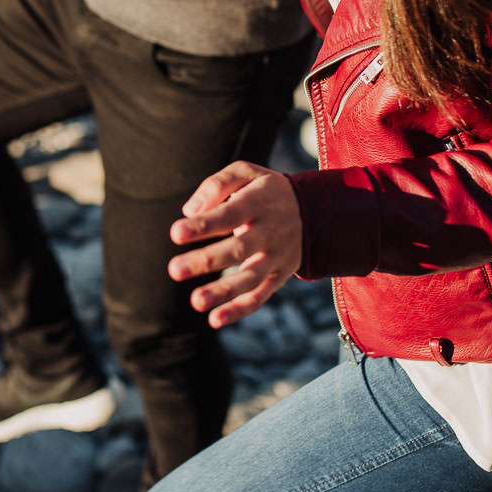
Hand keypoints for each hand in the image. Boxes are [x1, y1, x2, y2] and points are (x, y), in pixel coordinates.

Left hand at [168, 161, 301, 328]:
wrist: (316, 210)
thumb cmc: (266, 190)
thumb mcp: (246, 173)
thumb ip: (216, 185)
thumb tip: (189, 211)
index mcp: (259, 202)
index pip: (229, 215)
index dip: (203, 225)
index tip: (175, 233)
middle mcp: (270, 231)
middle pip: (238, 249)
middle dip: (206, 261)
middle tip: (174, 269)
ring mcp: (277, 257)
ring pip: (251, 278)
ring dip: (223, 292)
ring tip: (196, 301)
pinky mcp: (279, 276)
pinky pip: (260, 296)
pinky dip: (240, 309)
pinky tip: (214, 319)